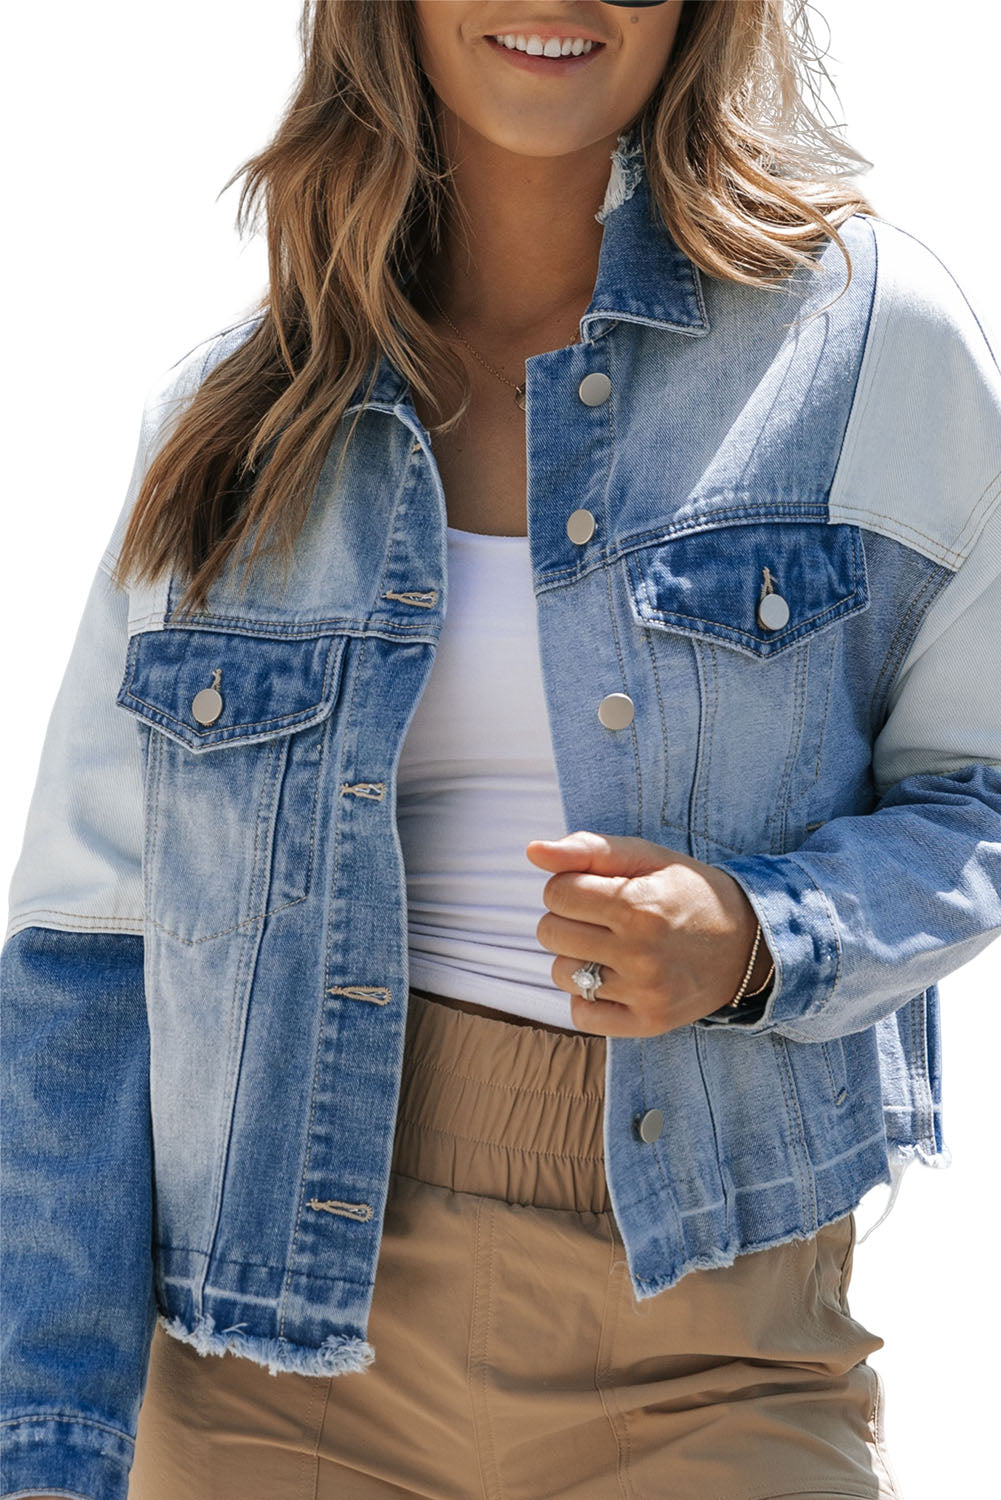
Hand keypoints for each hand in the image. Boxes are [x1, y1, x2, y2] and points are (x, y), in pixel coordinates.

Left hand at [526, 830, 774, 1035]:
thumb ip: (588, 849)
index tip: (597, 890)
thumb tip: (532, 851)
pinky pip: (581, 1015)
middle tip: (604, 919)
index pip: (556, 893)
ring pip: (561, 974)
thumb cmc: (688, 892)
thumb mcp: (647, 857)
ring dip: (576, 958)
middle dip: (568, 920)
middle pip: (551, 933)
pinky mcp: (649, 1022)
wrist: (748, 943)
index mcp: (637, 904)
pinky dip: (587, 998)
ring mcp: (645, 992)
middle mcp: (640, 952)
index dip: (569, 886)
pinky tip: (613, 979)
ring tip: (611, 948)